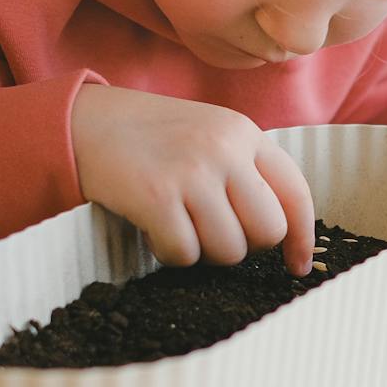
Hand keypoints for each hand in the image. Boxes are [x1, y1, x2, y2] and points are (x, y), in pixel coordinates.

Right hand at [72, 85, 315, 275]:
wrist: (83, 120)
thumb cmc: (149, 137)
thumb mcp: (208, 135)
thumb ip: (244, 171)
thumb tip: (277, 232)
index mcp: (244, 133)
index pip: (296, 193)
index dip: (303, 237)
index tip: (297, 266)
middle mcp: (225, 149)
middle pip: (267, 232)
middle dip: (243, 247)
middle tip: (211, 234)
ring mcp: (192, 171)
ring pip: (228, 251)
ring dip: (203, 253)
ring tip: (179, 226)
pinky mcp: (157, 196)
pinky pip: (184, 255)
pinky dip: (169, 253)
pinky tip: (153, 229)